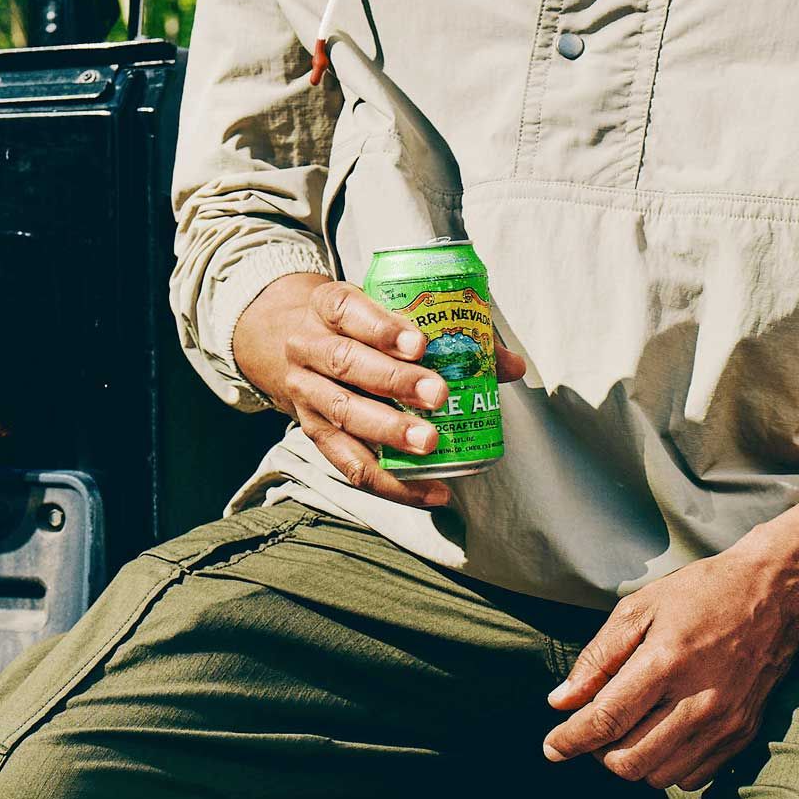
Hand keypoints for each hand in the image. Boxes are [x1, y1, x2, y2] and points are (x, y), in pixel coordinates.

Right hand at [233, 272, 525, 507]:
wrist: (288, 342)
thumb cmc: (358, 325)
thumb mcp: (386, 310)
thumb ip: (449, 329)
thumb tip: (510, 365)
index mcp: (327, 306)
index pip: (347, 310)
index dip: (382, 327)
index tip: (421, 343)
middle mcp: (308, 348)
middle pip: (346, 363)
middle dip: (394, 381)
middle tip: (438, 394)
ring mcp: (306, 393)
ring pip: (343, 414)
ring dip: (389, 431)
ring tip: (431, 442)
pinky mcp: (313, 434)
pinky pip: (349, 464)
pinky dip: (391, 483)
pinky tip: (431, 492)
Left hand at [541, 548, 798, 790]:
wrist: (775, 595)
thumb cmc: (701, 593)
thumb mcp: (640, 607)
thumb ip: (598, 658)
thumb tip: (561, 703)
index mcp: (666, 662)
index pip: (606, 720)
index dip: (571, 740)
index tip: (551, 748)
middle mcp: (698, 700)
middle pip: (628, 761)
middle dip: (600, 752)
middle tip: (597, 727)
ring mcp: (724, 722)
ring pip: (658, 776)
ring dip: (633, 759)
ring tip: (632, 727)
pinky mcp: (742, 734)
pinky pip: (691, 777)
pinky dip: (667, 764)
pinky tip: (664, 733)